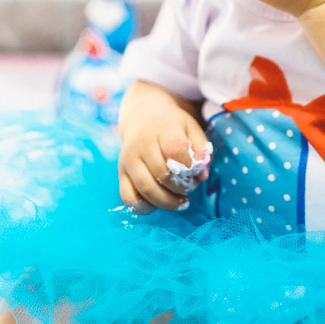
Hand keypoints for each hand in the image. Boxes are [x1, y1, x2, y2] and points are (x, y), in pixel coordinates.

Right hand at [118, 84, 211, 213]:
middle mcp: (142, 144)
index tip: (197, 173)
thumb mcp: (191, 128)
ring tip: (181, 202)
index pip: (176, 149)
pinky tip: (158, 202)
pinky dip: (145, 206)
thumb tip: (203, 176)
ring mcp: (128, 160)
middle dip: (182, 188)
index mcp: (163, 129)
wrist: (143, 116)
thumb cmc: (172, 126)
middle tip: (191, 187)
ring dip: (167, 202)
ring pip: (146, 190)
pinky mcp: (121, 174)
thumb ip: (202, 149)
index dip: (191, 167)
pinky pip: (128, 198)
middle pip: (163, 175)